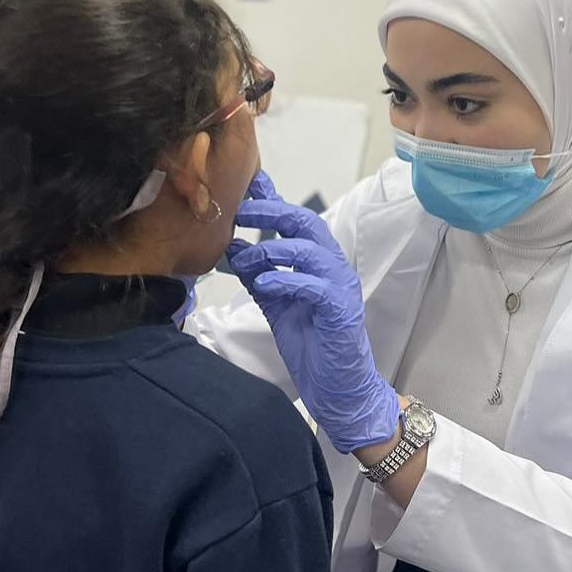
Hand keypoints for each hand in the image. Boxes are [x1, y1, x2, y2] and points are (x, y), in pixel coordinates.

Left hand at [228, 173, 400, 453]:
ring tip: (244, 255)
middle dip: (270, 211)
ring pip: (310, 248)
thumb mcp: (276, 304)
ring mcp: (340, 287)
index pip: (294, 221)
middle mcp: (333, 267)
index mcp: (318, 262)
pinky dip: (287, 279)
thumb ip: (259, 276)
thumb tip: (231, 248)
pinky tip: (263, 282)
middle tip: (239, 210)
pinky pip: (315, 285)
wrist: (339, 389)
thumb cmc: (311, 345)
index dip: (271, 199)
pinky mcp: (340, 311)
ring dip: (272, 247)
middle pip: (305, 222)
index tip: (246, 182)